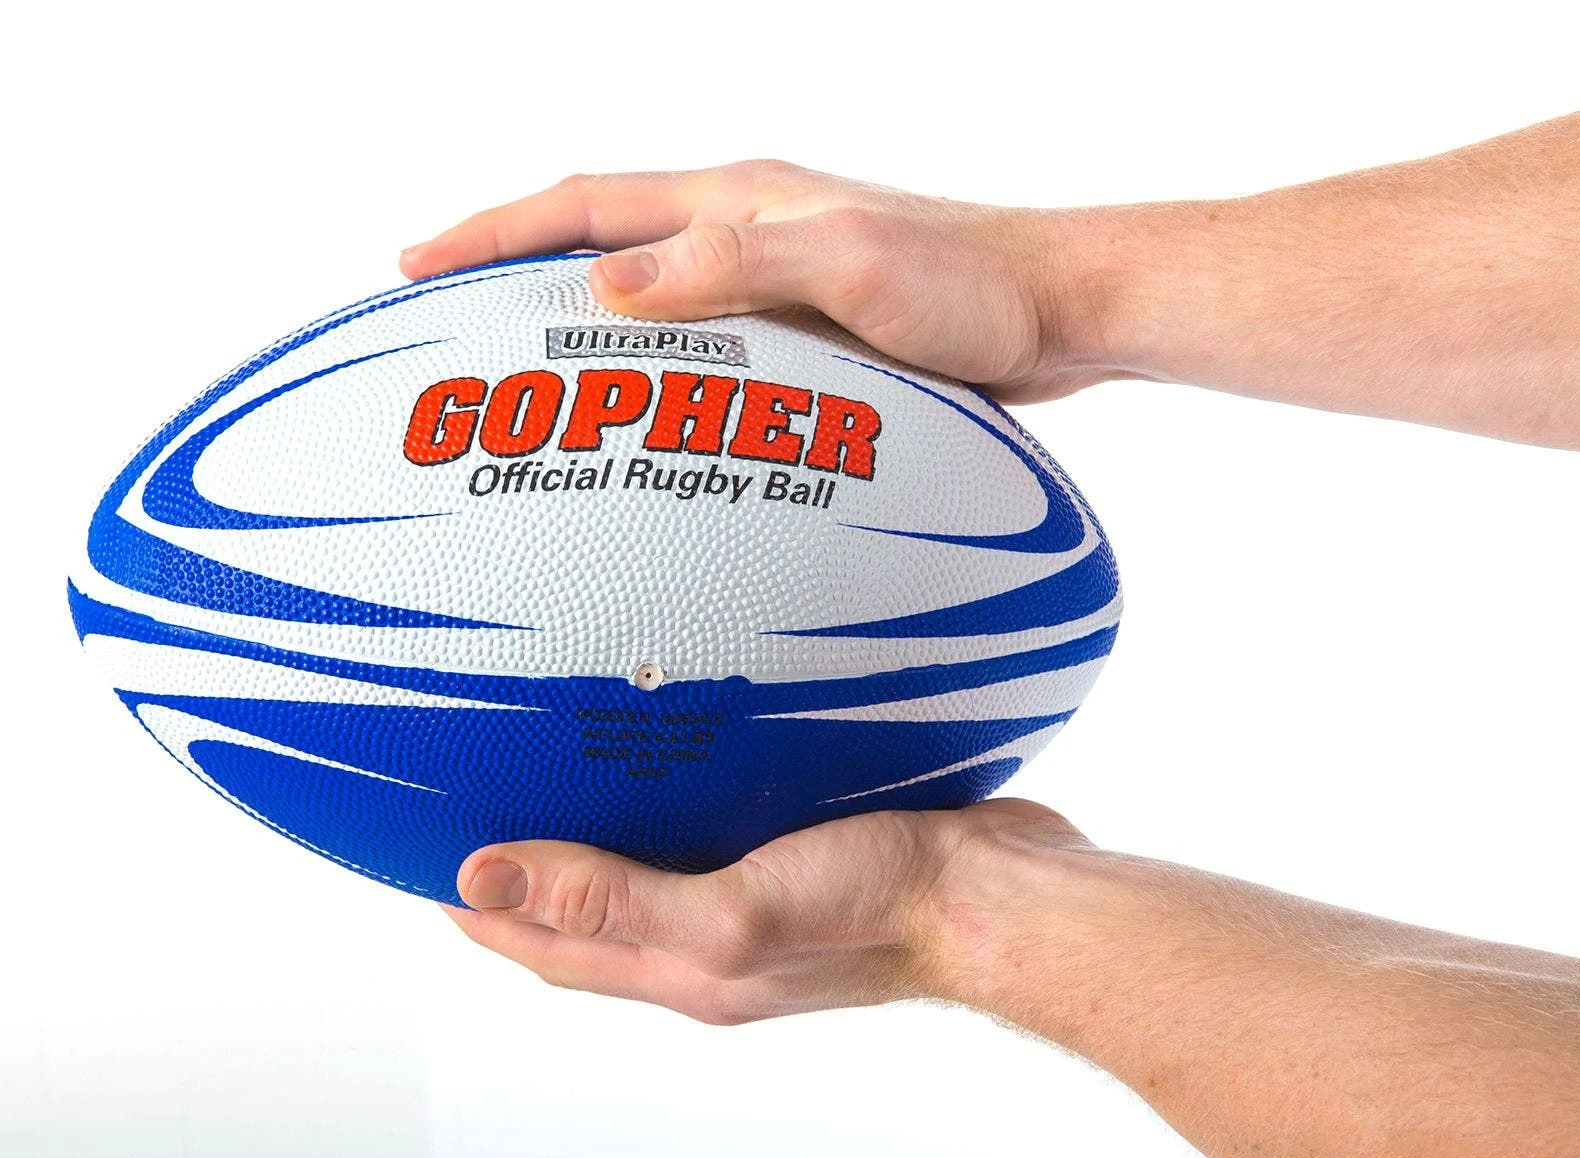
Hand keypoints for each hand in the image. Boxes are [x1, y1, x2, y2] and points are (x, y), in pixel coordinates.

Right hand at [400, 161, 1136, 402]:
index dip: (492, 232)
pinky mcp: (808, 335)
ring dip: (577, 331)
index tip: (414, 266)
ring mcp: (774, 283)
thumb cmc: (972, 288)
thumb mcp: (851, 266)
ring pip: (647, 304)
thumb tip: (602, 288)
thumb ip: (736, 265)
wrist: (1063, 311)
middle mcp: (745, 232)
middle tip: (440, 326)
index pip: (584, 205)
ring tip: (521, 390)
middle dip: (513, 276)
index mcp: (737, 199)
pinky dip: (651, 377)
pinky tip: (644, 433)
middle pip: (598, 246)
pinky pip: (701, 350)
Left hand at [442, 798, 1088, 1023]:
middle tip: (481, 823)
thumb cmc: (883, 909)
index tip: (429, 869)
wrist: (1002, 892)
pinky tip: (681, 758)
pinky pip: (713, 832)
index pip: (552, 949)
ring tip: (562, 783)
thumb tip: (488, 882)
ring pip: (652, 870)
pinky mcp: (803, 853)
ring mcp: (761, 899)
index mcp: (688, 969)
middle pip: (592, 917)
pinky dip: (675, 805)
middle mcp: (716, 941)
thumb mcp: (732, 910)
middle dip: (528, 883)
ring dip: (598, 841)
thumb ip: (611, 899)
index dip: (482, 916)